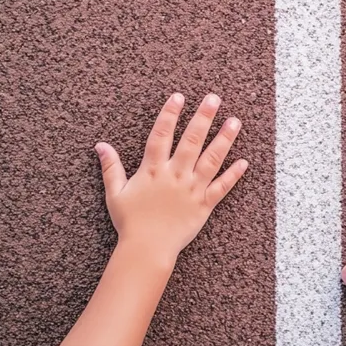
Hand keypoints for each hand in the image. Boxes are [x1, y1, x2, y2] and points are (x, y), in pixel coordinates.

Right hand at [95, 92, 247, 261]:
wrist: (147, 249)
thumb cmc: (130, 222)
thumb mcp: (116, 193)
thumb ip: (111, 167)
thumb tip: (101, 146)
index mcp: (153, 170)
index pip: (161, 135)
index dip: (169, 114)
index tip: (178, 96)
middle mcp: (175, 175)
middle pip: (191, 141)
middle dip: (203, 118)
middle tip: (214, 98)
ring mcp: (191, 189)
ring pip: (211, 160)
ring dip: (224, 139)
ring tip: (235, 121)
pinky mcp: (204, 205)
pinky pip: (221, 188)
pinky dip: (233, 175)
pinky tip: (244, 162)